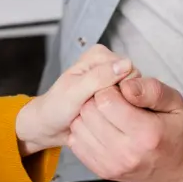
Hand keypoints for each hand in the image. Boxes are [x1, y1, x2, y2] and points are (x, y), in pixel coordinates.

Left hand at [14, 45, 133, 154]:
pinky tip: (107, 121)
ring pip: (132, 96)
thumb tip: (126, 64)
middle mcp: (108, 65)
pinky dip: (119, 115)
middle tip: (101, 112)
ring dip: (120, 109)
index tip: (106, 104)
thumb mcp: (75, 92)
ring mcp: (112, 82)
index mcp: (99, 56)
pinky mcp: (114, 97)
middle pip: (133, 83)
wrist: (48, 125)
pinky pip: (128, 106)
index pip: (130, 70)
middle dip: (121, 100)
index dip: (123, 90)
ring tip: (101, 117)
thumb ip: (99, 77)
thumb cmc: (56, 107)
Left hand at [66, 76, 182, 181]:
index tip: (122, 90)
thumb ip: (152, 90)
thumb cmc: (180, 133)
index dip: (111, 87)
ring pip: (79, 128)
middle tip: (115, 101)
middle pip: (89, 112)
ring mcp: (113, 166)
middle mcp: (126, 153)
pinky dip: (86, 131)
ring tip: (109, 115)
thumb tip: (125, 84)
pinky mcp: (104, 172)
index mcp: (146, 134)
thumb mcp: (177, 104)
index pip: (105, 100)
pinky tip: (103, 128)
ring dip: (89, 115)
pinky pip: (77, 144)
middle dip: (98, 99)